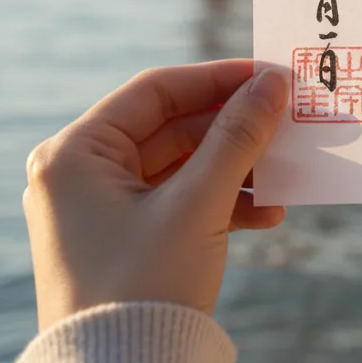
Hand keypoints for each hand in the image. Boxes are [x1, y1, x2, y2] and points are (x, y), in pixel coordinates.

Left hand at [22, 60, 288, 331]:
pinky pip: (180, 201)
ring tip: (284, 174)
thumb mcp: (198, 204)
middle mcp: (81, 174)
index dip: (217, 79)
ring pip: (183, 165)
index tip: (268, 75)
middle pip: (173, 127)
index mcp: (76, 154)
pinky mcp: (125, 240)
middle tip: (285, 121)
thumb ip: (238, 136)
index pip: (156, 91)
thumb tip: (273, 83)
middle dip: (234, 129)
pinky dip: (222, 202)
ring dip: (236, 169)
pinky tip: (267, 214)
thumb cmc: (145, 287)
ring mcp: (102, 209)